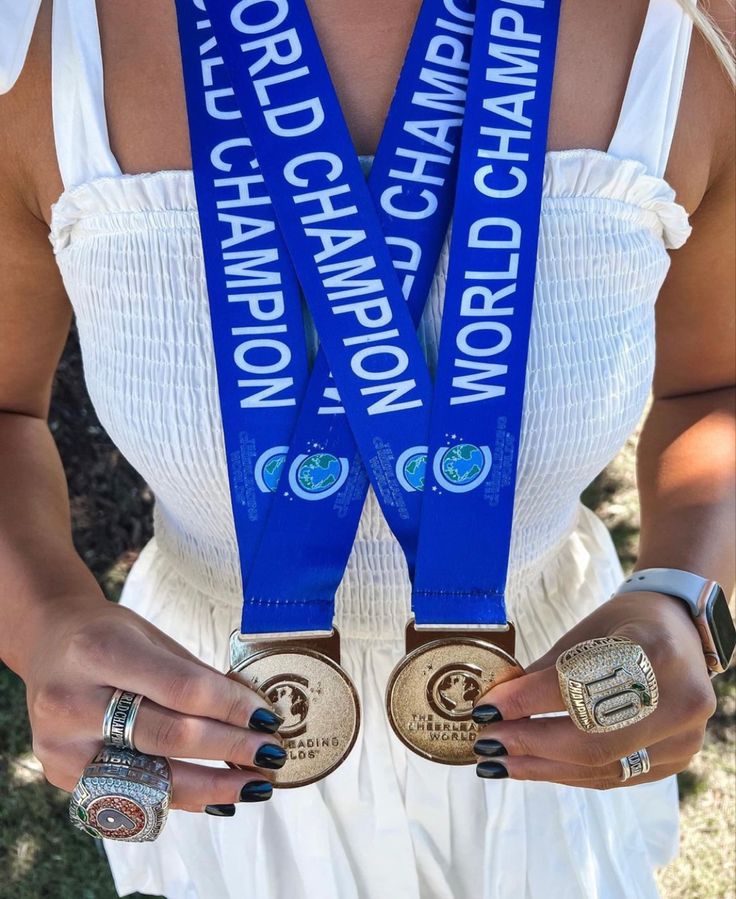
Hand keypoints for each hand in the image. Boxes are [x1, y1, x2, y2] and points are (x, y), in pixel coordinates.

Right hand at [23, 597, 285, 812]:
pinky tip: (216, 796)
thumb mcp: (153, 637)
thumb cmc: (110, 636)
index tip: (269, 717)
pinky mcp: (60, 775)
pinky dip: (180, 798)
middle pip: (171, 737)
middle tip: (271, 754)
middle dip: (231, 749)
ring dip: (213, 786)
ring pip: (152, 778)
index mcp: (100, 651)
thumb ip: (197, 676)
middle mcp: (72, 701)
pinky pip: (132, 795)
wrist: (48, 643)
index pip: (182, 689)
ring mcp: (62, 744)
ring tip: (254, 784)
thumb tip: (255, 713)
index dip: (232, 708)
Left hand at [472, 591, 716, 788]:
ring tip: (498, 762)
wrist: (682, 632)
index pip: (578, 686)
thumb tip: (495, 705)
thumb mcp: (586, 633)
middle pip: (592, 739)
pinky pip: (614, 775)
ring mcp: (684, 735)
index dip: (526, 702)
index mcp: (653, 651)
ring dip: (542, 767)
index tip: (484, 710)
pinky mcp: (678, 758)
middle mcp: (679, 699)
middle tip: (486, 744)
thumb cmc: (626, 625)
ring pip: (601, 766)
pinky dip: (568, 772)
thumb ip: (545, 671)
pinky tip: (533, 766)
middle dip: (529, 744)